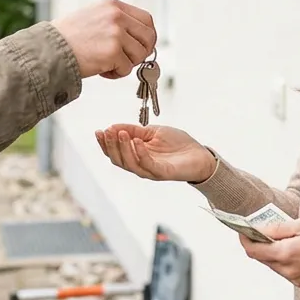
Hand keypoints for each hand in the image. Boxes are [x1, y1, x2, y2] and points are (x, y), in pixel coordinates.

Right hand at [51, 0, 156, 79]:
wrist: (49, 49)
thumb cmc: (67, 38)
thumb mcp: (94, 17)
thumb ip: (116, 23)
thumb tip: (138, 39)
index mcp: (112, 5)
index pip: (146, 19)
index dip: (147, 36)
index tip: (142, 47)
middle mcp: (116, 16)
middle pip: (149, 37)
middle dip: (141, 52)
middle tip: (128, 60)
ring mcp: (116, 33)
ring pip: (139, 55)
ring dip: (126, 64)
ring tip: (107, 65)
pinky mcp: (112, 52)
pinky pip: (126, 69)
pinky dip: (115, 74)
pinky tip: (100, 70)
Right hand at [95, 124, 216, 182]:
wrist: (200, 154)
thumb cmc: (177, 144)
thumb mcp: (152, 132)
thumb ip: (134, 130)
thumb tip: (113, 126)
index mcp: (136, 156)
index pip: (115, 153)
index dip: (105, 144)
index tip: (99, 131)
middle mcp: (141, 165)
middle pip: (118, 160)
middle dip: (110, 146)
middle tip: (108, 131)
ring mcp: (151, 171)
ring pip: (129, 164)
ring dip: (122, 148)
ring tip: (121, 133)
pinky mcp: (163, 173)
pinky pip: (147, 165)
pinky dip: (140, 153)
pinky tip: (137, 141)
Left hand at [239, 219, 299, 288]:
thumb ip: (278, 228)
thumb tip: (259, 229)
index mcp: (286, 254)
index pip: (254, 251)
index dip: (245, 240)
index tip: (243, 230)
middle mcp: (288, 270)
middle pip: (263, 259)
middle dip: (259, 245)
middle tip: (263, 230)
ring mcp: (295, 279)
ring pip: (274, 265)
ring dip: (273, 252)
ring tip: (285, 239)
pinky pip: (286, 271)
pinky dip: (285, 260)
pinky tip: (297, 250)